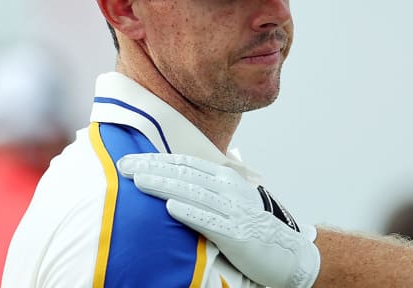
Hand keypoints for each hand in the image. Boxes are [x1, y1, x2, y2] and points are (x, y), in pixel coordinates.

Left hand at [117, 153, 318, 287]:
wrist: (288, 252)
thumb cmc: (254, 227)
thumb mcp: (233, 200)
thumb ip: (208, 189)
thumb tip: (177, 182)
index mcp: (226, 178)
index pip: (185, 163)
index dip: (157, 159)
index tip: (131, 160)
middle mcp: (229, 189)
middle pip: (185, 173)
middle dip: (152, 168)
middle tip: (123, 165)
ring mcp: (233, 210)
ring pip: (193, 192)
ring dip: (165, 185)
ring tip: (140, 181)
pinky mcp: (236, 234)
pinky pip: (209, 220)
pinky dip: (190, 212)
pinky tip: (171, 207)